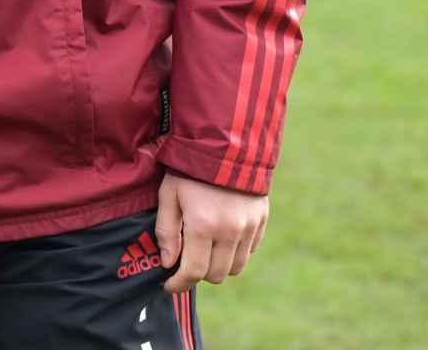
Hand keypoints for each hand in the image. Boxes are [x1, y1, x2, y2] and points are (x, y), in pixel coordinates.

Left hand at [155, 171, 267, 292]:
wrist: (226, 142)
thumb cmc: (190, 168)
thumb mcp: (169, 194)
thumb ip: (166, 230)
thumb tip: (167, 262)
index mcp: (203, 224)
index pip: (194, 271)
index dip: (180, 284)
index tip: (170, 285)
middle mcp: (230, 230)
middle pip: (217, 274)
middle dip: (198, 274)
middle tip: (186, 261)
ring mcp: (249, 226)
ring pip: (236, 267)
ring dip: (219, 265)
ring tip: (205, 249)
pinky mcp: (261, 219)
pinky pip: (250, 249)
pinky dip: (236, 250)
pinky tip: (222, 235)